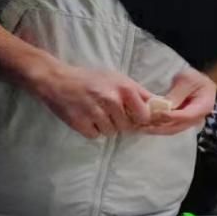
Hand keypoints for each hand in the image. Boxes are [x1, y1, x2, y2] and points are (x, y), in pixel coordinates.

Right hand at [31, 63, 153, 138]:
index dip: (140, 118)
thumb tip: (159, 107)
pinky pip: (95, 136)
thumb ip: (137, 93)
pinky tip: (85, 117)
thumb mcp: (117, 79)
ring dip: (105, 127)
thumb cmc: (90, 79)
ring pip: (111, 133)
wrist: (57, 80)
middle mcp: (112, 100)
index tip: (133, 116)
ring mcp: (96, 112)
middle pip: (128, 127)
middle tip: (108, 111)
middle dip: (120, 123)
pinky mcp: (81, 124)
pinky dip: (91, 130)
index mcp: (124, 88)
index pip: (145, 115)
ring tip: (95, 112)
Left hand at [143, 69, 216, 135]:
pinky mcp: (180, 123)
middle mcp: (196, 119)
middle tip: (144, 124)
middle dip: (159, 127)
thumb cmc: (196, 79)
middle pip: (177, 127)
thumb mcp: (187, 80)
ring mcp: (188, 123)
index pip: (186, 115)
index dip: (172, 116)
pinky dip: (157, 127)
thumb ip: (178, 93)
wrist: (200, 84)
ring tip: (141, 127)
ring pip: (171, 130)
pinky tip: (145, 126)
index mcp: (203, 107)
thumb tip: (166, 106)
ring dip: (156, 129)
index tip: (157, 113)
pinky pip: (168, 127)